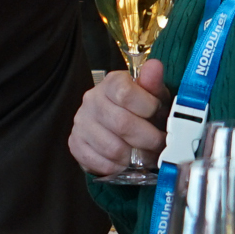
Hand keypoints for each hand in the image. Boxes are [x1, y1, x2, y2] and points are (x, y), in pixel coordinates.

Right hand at [68, 59, 169, 177]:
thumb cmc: (140, 111)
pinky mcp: (75, 143)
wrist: (117, 128)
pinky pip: (99, 163)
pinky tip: (125, 162)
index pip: (125, 93)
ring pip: (112, 148)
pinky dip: (117, 168)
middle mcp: (91, 100)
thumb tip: (155, 65)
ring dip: (134, 157)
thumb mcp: (152, 96)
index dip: (148, 108)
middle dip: (147, 139)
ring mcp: (81, 122)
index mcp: (111, 83)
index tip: (158, 114)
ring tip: (145, 156)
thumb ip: (153, 84)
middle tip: (160, 146)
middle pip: (121, 124)